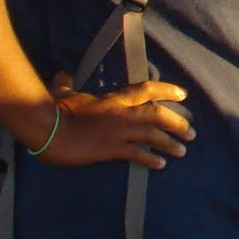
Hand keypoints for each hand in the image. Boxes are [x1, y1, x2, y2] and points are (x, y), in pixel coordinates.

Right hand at [34, 70, 195, 169]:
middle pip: (158, 115)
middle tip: (191, 132)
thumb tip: (63, 73)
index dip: (167, 90)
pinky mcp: (110, 149)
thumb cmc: (55, 110)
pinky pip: (136, 154)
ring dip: (170, 143)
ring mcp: (118, 131)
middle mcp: (122, 113)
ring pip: (152, 135)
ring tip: (183, 151)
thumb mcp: (63, 93)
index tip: (183, 95)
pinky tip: (161, 165)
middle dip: (177, 123)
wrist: (47, 129)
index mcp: (114, 98)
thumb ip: (66, 83)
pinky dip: (151, 159)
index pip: (147, 89)